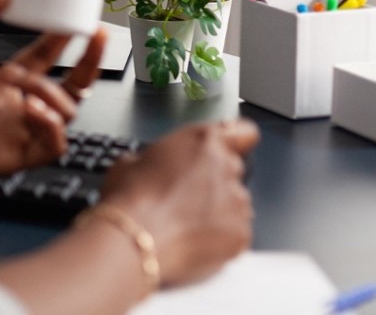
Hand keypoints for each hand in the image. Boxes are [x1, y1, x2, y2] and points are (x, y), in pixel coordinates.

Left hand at [0, 0, 106, 181]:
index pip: (43, 60)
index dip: (62, 42)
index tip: (78, 24)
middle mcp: (14, 107)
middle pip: (68, 88)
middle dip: (87, 63)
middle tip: (94, 40)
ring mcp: (17, 132)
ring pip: (65, 113)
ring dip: (54, 93)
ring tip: (25, 85)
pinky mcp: (14, 156)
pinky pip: (53, 145)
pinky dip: (52, 125)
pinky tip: (30, 109)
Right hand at [97, 119, 259, 286]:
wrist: (134, 242)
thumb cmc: (131, 200)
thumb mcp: (132, 161)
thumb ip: (158, 158)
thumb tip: (153, 167)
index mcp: (203, 141)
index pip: (244, 132)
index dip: (236, 141)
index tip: (228, 149)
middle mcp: (226, 167)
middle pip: (232, 169)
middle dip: (214, 180)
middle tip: (186, 195)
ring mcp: (238, 202)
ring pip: (235, 203)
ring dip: (217, 209)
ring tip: (185, 222)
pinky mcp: (241, 234)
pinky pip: (236, 231)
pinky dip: (220, 236)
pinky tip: (192, 239)